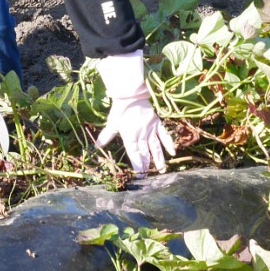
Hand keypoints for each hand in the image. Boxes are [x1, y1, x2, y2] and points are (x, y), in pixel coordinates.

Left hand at [93, 53, 176, 175]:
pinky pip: (164, 135)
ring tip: (161, 169)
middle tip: (148, 175)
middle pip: (144, 152)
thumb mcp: (112, 123)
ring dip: (158, 158)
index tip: (139, 173)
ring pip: (155, 147)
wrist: (131, 95)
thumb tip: (97, 146)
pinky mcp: (157, 124)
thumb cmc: (120, 110)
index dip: (137, 163)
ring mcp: (150, 130)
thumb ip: (106, 136)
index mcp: (130, 135)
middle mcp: (141, 134)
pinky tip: (173, 153)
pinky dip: (168, 143)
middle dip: (146, 164)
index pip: (134, 152)